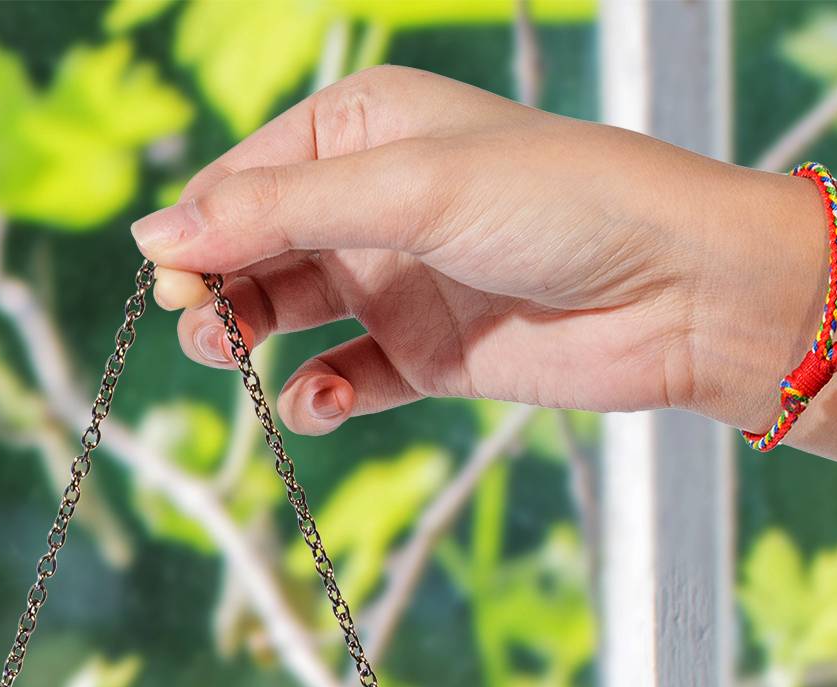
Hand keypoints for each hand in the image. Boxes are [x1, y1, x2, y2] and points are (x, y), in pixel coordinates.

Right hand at [129, 65, 836, 571]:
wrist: (680, 294)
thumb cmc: (561, 205)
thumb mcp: (410, 188)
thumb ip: (281, 211)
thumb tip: (156, 238)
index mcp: (364, 129)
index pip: (246, 179)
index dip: (200, 230)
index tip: (172, 283)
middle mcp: (372, 202)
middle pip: (255, 249)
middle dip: (220, 292)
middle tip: (208, 336)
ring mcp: (397, 282)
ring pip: (287, 316)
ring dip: (255, 345)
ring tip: (247, 370)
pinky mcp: (426, 358)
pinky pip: (342, 381)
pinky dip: (318, 398)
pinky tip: (319, 407)